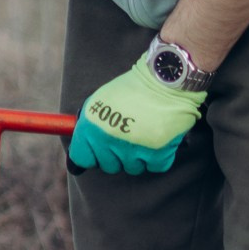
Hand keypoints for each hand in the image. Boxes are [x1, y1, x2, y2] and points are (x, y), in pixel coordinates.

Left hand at [68, 54, 206, 176]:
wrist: (166, 81)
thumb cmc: (134, 89)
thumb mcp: (102, 100)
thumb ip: (90, 125)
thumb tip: (82, 150)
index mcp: (91, 126)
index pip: (82, 158)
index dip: (92, 155)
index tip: (99, 152)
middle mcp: (109, 140)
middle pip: (109, 166)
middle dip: (117, 155)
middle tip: (128, 137)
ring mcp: (132, 149)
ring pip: (132, 168)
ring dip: (139, 156)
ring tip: (146, 134)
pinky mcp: (157, 155)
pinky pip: (154, 167)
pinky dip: (159, 157)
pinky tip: (159, 138)